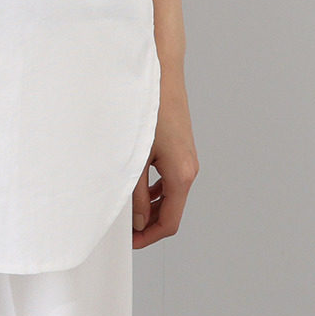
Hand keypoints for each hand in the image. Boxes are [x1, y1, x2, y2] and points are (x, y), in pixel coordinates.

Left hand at [131, 72, 198, 246]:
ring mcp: (187, 159)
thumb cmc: (150, 108)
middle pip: (171, 210)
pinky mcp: (181, 149)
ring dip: (151, 205)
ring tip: (127, 207)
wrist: (162, 74)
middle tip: (125, 227)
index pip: (169, 222)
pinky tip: (137, 185)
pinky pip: (170, 178)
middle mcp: (190, 169)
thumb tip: (137, 220)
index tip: (131, 242)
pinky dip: (155, 188)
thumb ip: (135, 192)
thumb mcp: (136, 156)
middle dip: (149, 222)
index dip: (149, 236)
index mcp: (181, 175)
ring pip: (170, 194)